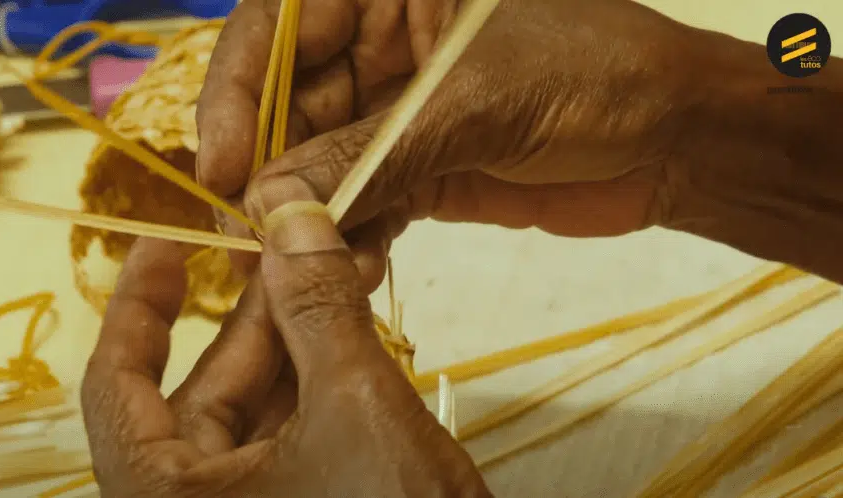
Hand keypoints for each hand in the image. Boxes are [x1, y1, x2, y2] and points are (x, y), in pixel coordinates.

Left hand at [81, 201, 488, 496]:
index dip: (136, 305)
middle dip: (252, 316)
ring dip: (294, 346)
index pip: (115, 385)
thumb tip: (291, 216)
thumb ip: (318, 309)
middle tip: (290, 245)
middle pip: (197, 395)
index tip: (162, 244)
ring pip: (250, 417)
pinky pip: (287, 443)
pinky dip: (315, 387)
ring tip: (334, 273)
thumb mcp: (356, 410)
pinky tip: (349, 331)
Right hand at [196, 0, 698, 267]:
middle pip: (287, 102)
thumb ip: (370, 153)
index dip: (235, 91)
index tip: (219, 165)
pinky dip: (349, 237)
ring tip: (302, 265)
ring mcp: (394, 109)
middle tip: (252, 237)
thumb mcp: (473, 103)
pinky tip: (350, 268)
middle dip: (268, 169)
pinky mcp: (416, 168)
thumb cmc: (594, 75)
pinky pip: (359, 202)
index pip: (278, 25)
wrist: (678, 140)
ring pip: (317, 161)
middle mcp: (380, 41)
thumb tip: (270, 205)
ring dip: (307, 216)